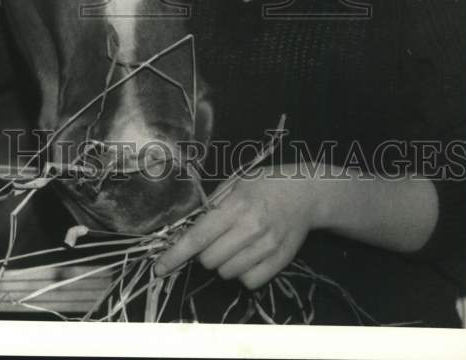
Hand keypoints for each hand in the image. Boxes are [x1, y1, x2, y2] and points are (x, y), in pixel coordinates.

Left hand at [154, 170, 318, 288]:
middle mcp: (250, 229)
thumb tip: (187, 227)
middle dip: (205, 253)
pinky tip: (249, 256)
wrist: (305, 194)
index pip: (198, 237)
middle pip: (209, 260)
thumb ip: (212, 205)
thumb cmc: (265, 184)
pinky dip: (243, 274)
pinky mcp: (280, 262)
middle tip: (216, 238)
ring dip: (224, 263)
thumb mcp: (235, 183)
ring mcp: (266, 248)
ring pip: (227, 273)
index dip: (176, 254)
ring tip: (235, 244)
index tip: (159, 268)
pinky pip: (249, 282)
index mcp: (236, 206)